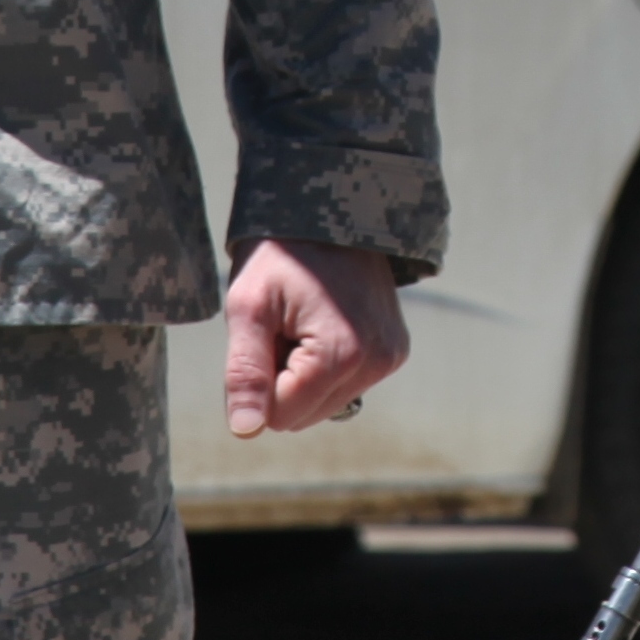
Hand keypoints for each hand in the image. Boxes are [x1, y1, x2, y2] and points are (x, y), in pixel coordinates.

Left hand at [223, 237, 408, 437]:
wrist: (329, 208)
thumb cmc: (280, 254)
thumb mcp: (249, 307)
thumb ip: (245, 374)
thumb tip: (245, 432)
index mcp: (341, 354)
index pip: (281, 416)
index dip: (259, 380)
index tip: (266, 331)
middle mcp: (377, 362)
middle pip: (304, 415)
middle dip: (282, 378)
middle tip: (282, 324)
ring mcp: (391, 358)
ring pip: (323, 404)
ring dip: (302, 372)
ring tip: (302, 320)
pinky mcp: (394, 352)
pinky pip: (344, 385)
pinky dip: (324, 364)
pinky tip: (322, 322)